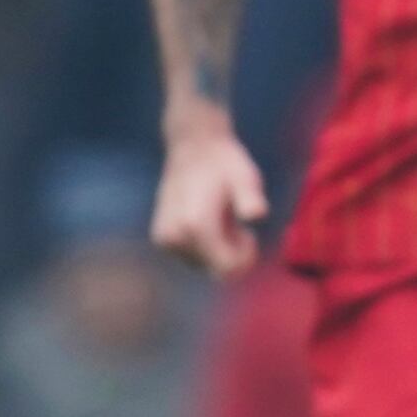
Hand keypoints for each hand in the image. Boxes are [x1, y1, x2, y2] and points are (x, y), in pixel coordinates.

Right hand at [150, 120, 268, 281]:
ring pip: (204, 266)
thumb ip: (251, 199)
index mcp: (196, 226)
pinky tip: (209, 221)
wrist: (193, 146)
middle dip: (233, 252)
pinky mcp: (161, 239)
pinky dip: (205, 246)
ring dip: (219, 249)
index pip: (227, 269)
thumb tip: (255, 215)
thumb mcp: (246, 178)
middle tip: (236, 223)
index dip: (246, 256)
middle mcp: (175, 237)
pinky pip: (192, 257)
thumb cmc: (224, 163)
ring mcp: (164, 240)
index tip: (248, 233)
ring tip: (221, 218)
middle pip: (216, 270)